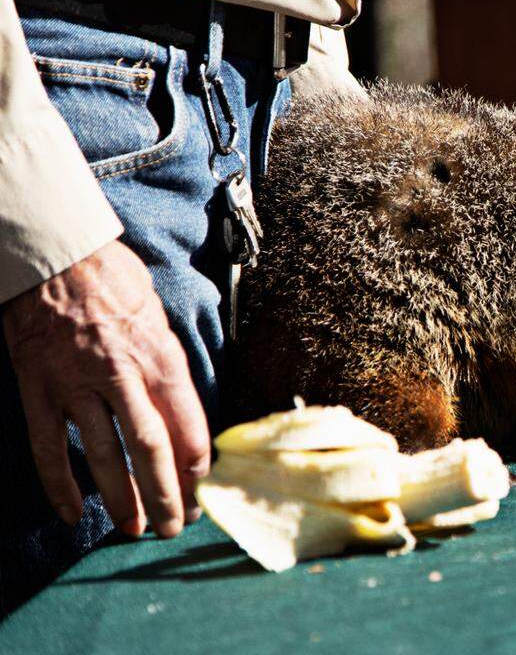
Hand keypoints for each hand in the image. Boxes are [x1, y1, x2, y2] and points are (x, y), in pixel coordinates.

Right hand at [2, 240, 209, 537]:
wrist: (55, 255)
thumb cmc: (114, 280)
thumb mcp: (159, 317)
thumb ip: (169, 366)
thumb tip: (186, 413)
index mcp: (161, 356)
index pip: (188, 424)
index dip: (198, 466)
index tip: (206, 493)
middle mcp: (123, 373)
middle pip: (152, 447)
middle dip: (166, 494)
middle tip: (175, 527)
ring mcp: (76, 383)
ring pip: (104, 454)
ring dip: (122, 498)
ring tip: (135, 529)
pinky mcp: (38, 387)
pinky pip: (49, 446)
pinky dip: (59, 484)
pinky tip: (73, 513)